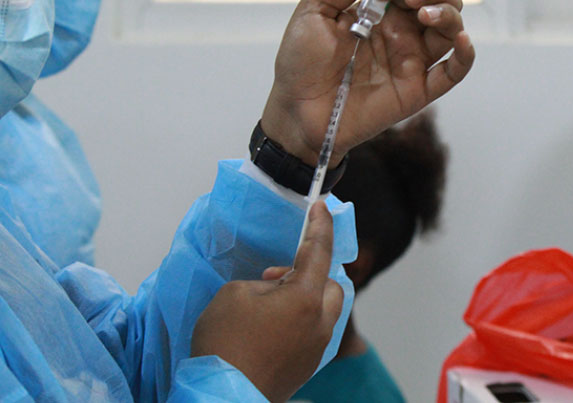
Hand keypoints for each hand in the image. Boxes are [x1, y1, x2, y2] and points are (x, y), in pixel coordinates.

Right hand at [191, 202, 343, 402]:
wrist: (221, 398)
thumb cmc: (225, 345)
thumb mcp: (235, 294)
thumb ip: (264, 284)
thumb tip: (275, 293)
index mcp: (305, 298)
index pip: (320, 250)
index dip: (321, 225)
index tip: (322, 208)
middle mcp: (321, 323)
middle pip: (331, 285)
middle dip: (310, 274)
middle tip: (274, 277)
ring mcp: (317, 348)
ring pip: (325, 311)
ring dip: (306, 299)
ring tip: (271, 304)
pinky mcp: (308, 366)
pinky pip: (314, 332)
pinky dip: (301, 321)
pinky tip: (273, 326)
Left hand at [260, 0, 474, 165]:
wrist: (296, 109)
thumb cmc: (300, 62)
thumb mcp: (316, 11)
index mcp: (380, 13)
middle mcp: (401, 34)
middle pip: (439, 1)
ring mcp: (412, 61)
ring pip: (451, 30)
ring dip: (446, 13)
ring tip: (424, 12)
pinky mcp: (418, 90)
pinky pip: (453, 72)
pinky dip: (466, 54)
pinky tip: (462, 39)